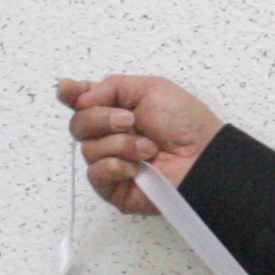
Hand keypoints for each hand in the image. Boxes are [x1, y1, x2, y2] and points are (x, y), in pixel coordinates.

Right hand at [59, 75, 220, 216]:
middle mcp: (108, 135)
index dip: (70, 95)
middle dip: (101, 119)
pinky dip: (116, 166)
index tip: (70, 91)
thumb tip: (79, 96)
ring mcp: (110, 162)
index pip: (80, 101)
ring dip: (120, 145)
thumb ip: (111, 86)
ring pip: (87, 149)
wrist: (203, 156)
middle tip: (130, 121)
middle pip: (77, 124)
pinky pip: (95, 174)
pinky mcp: (113, 188)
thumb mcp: (150, 88)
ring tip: (149, 149)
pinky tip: (137, 167)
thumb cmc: (185, 123)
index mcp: (115, 109)